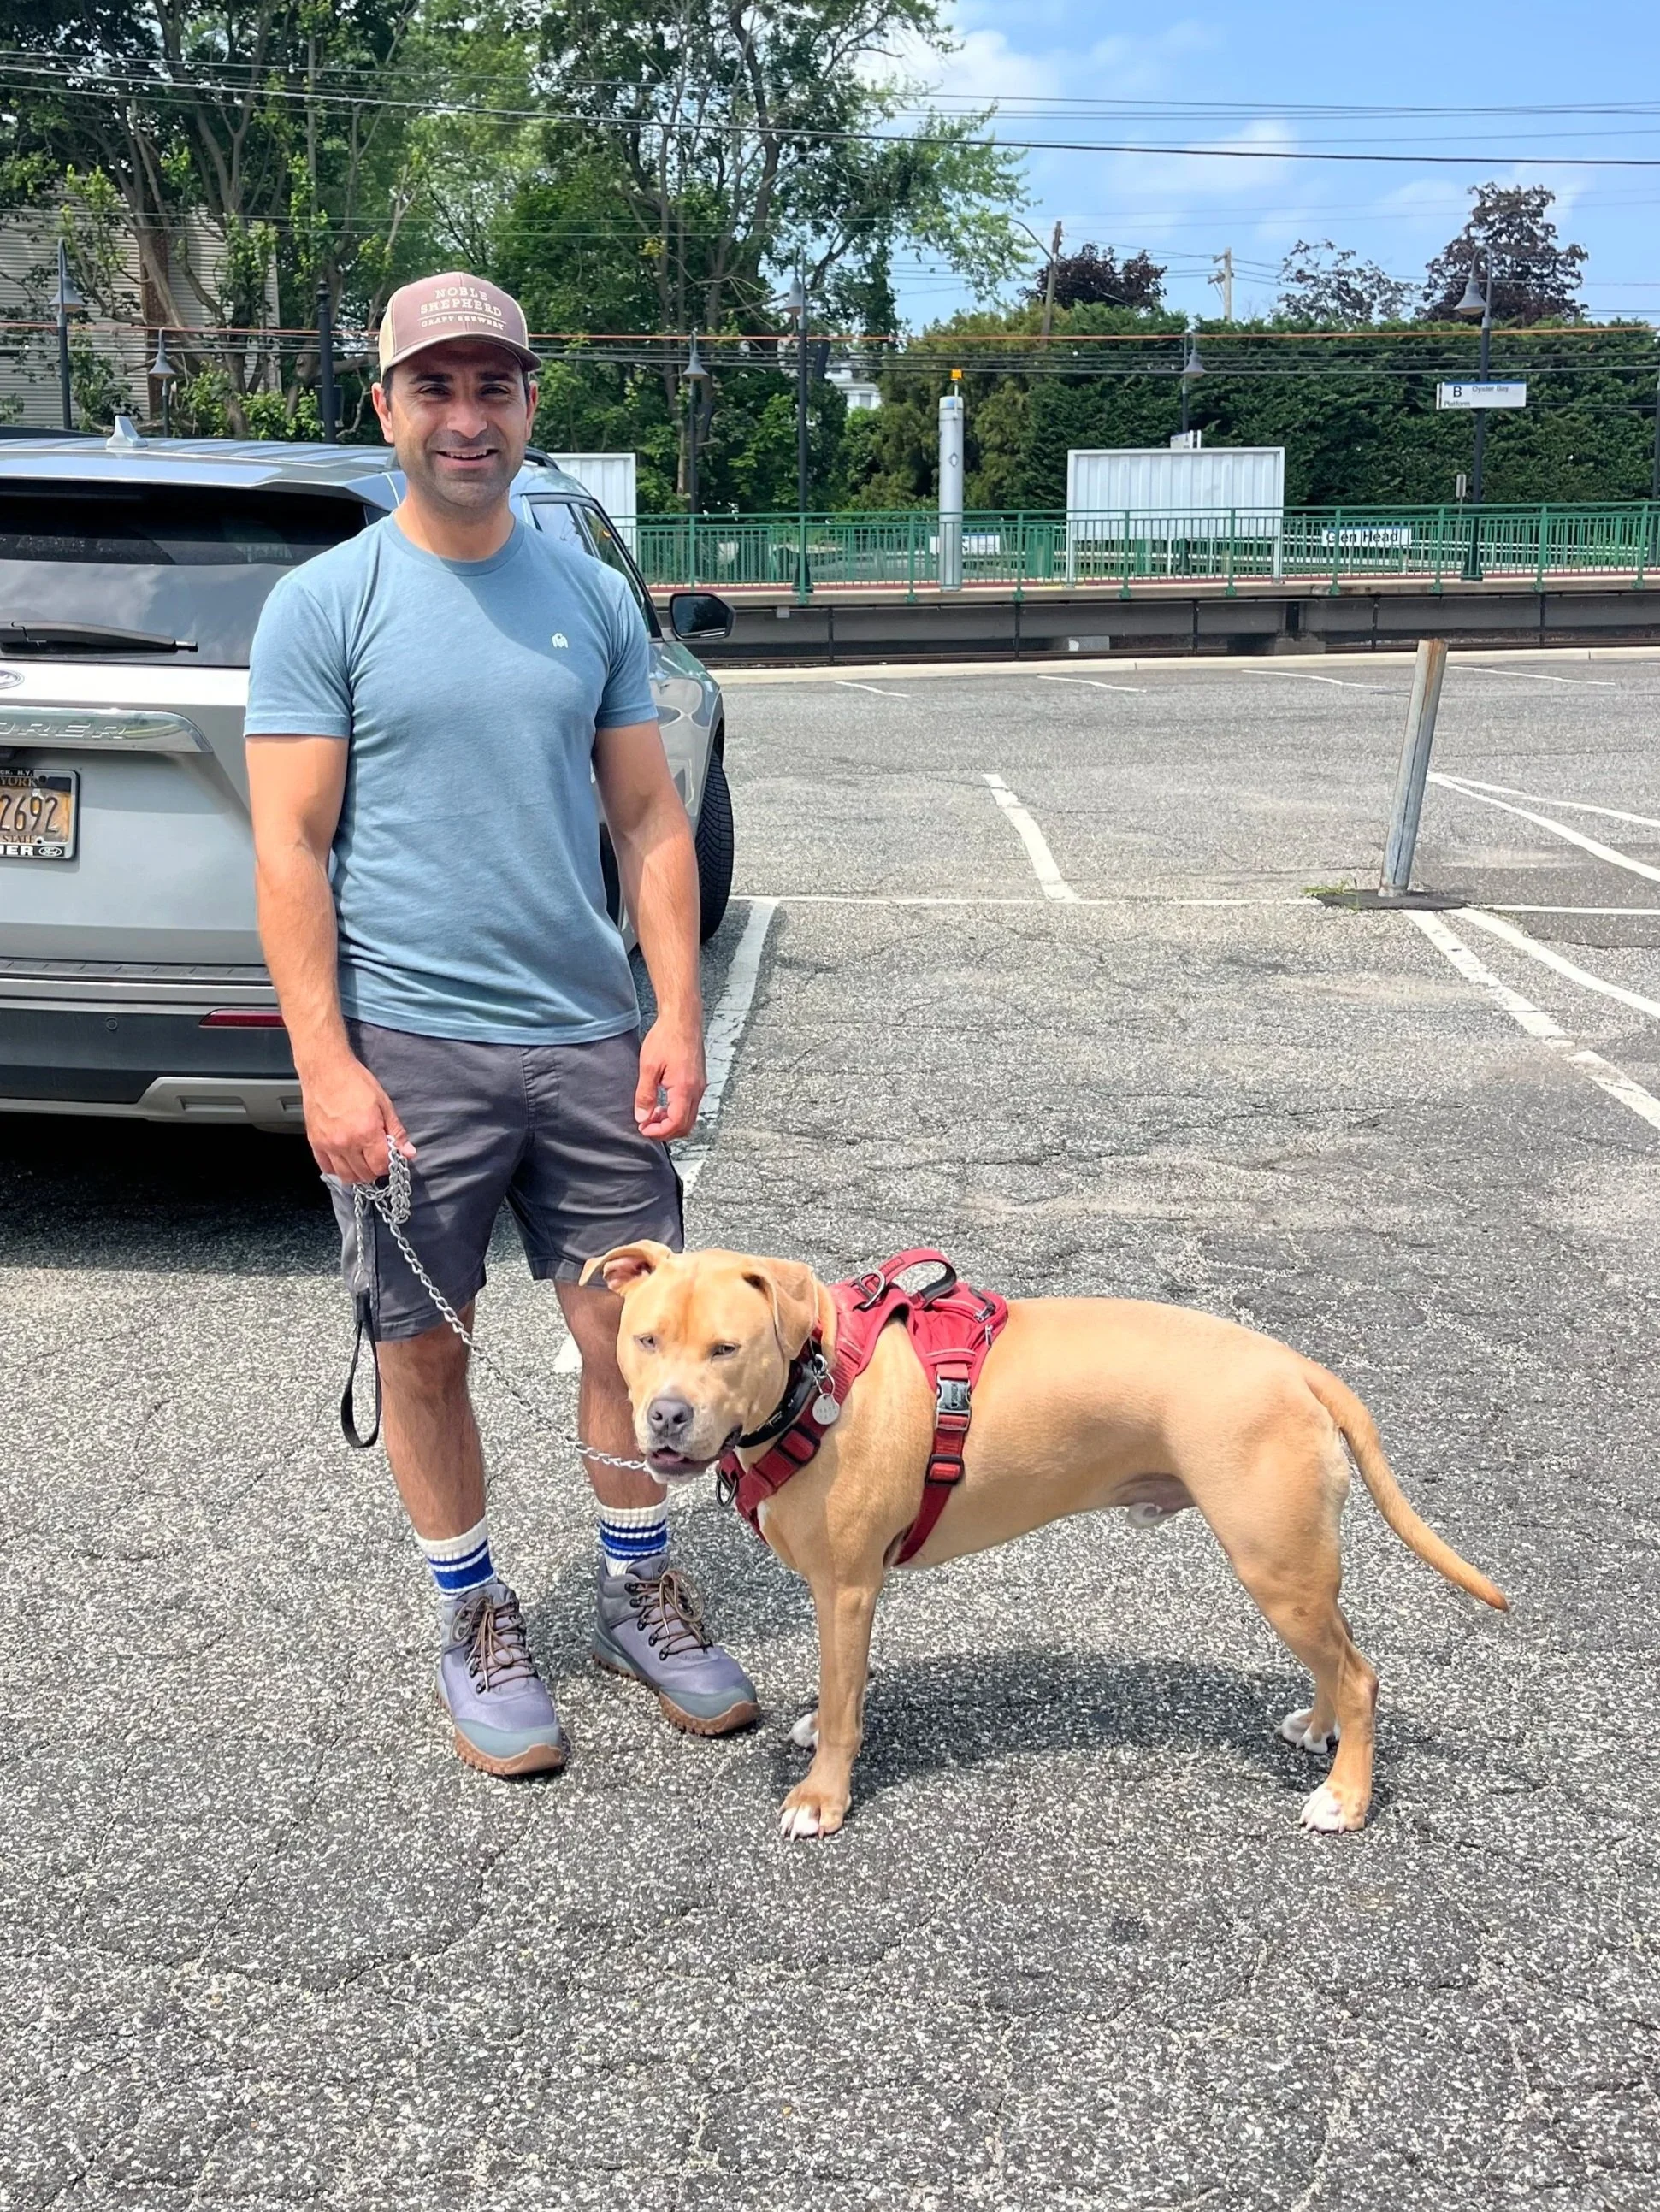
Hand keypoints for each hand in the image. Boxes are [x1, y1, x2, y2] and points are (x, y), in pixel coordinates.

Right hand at [300, 1053, 416, 1183]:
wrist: (325, 1070)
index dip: (389, 1165)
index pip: (381, 1166)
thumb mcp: (384, 1103)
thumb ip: (396, 1131)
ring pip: (346, 1176)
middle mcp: (345, 1143)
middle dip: (375, 1169)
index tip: (390, 1157)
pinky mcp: (315, 1143)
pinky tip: (345, 1159)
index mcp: (366, 1132)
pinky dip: (337, 1169)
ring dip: (358, 1173)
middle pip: (364, 1174)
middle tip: (377, 1157)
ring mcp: (328, 1145)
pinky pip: (326, 1167)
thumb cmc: (354, 1082)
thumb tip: (408, 1152)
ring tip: (363, 1160)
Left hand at [635, 1012, 705, 1140]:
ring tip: (652, 1114)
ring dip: (671, 1122)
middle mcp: (696, 1091)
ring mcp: (699, 1086)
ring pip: (689, 1117)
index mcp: (684, 1089)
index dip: (658, 1132)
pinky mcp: (698, 1081)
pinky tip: (663, 1103)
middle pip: (685, 1126)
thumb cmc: (667, 1037)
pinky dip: (677, 1112)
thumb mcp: (648, 1067)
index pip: (675, 1124)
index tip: (643, 1129)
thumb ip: (645, 1095)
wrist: (682, 1020)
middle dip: (665, 1131)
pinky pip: (691, 1106)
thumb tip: (642, 1116)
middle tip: (646, 1125)